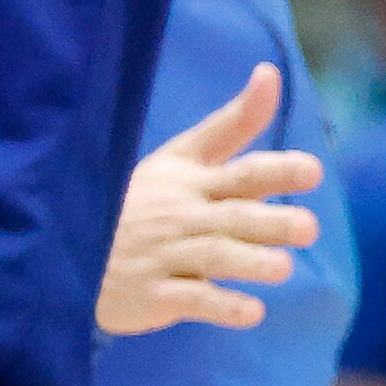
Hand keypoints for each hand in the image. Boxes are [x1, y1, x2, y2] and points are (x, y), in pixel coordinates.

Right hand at [99, 63, 321, 333]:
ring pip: (213, 257)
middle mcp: (181, 215)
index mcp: (192, 181)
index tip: (313, 171)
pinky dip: (221, 306)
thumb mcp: (182, 157)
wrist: (72, 251)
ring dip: (250, 263)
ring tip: (283, 268)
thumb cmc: (143, 201)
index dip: (276, 169)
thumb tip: (270, 73)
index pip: (241, 171)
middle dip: (271, 223)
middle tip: (309, 229)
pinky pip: (189, 300)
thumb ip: (234, 123)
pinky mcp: (149, 294)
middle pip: (233, 217)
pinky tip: (252, 312)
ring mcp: (163, 255)